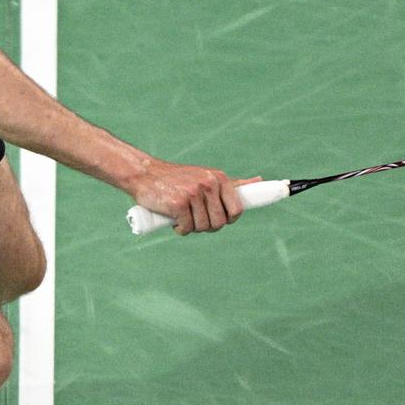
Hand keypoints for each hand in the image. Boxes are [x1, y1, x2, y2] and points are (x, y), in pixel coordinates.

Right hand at [127, 159, 253, 235]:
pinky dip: (180, 229)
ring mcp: (193, 193)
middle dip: (207, 226)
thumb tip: (259, 181)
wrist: (146, 175)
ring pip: (203, 227)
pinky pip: (187, 228)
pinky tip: (174, 220)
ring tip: (183, 217)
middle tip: (195, 218)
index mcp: (218, 178)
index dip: (228, 219)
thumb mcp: (208, 177)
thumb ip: (233, 183)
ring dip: (192, 228)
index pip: (237, 209)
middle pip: (219, 222)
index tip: (217, 218)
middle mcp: (208, 184)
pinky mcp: (178, 203)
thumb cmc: (179, 179)